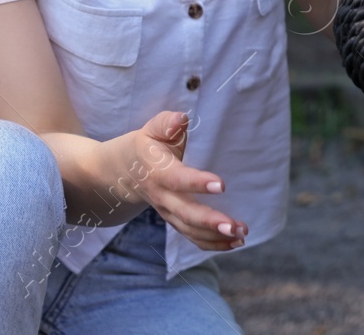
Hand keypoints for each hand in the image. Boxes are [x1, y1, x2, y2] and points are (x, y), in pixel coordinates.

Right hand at [128, 110, 247, 251]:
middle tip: (234, 226)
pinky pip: (191, 237)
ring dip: (215, 236)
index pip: (178, 179)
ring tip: (241, 235)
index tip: (222, 185)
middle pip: (185, 214)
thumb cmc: (147, 146)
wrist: (123, 172)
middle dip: (210, 222)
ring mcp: (168, 212)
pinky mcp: (175, 221)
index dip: (198, 183)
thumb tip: (181, 119)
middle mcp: (162, 197)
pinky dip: (212, 244)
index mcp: (158, 171)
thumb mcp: (152, 129)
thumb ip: (167, 123)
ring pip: (190, 230)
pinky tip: (234, 244)